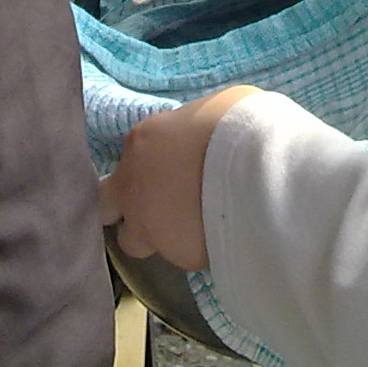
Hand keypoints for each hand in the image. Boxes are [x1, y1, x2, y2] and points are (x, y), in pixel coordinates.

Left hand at [98, 87, 259, 271]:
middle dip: (126, 208)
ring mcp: (152, 229)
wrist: (260, 173)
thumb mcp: (210, 108)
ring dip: (156, 234)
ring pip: (137, 243)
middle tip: (159, 204)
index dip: (143, 169)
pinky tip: (220, 234)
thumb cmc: (238, 124)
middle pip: (107, 209)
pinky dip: (195, 247)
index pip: (123, 159)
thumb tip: (200, 137)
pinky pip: (182, 255)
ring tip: (192, 224)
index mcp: (140, 143)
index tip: (167, 169)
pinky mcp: (179, 258)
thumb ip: (191, 130)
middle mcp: (133, 190)